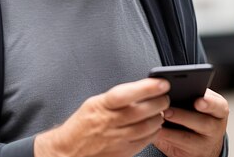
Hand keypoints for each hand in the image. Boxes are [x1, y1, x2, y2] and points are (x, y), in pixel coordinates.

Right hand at [34, 78, 170, 156]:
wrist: (69, 151)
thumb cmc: (81, 126)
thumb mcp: (93, 104)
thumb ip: (115, 98)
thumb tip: (139, 89)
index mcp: (100, 106)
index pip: (126, 94)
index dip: (146, 87)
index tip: (160, 83)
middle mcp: (109, 122)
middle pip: (141, 111)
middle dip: (158, 102)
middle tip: (165, 96)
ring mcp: (117, 139)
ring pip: (146, 126)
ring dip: (158, 117)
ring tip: (161, 110)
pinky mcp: (123, 152)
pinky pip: (145, 141)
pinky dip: (154, 132)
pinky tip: (155, 126)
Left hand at [154, 89, 228, 156]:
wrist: (201, 142)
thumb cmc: (195, 114)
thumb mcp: (199, 103)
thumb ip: (190, 93)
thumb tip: (167, 86)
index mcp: (218, 109)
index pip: (218, 105)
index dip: (209, 103)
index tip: (198, 101)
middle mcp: (215, 128)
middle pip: (203, 123)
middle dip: (184, 117)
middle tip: (167, 111)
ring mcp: (204, 144)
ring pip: (188, 139)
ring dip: (171, 131)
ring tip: (157, 122)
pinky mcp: (191, 155)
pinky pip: (177, 149)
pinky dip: (165, 140)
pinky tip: (155, 131)